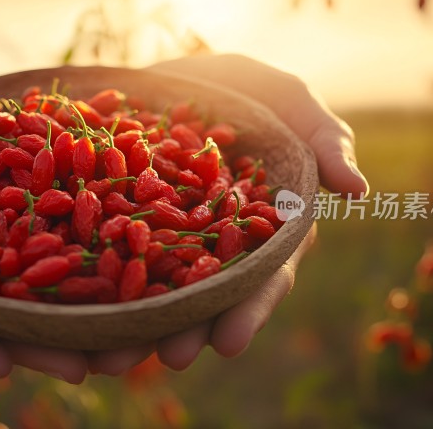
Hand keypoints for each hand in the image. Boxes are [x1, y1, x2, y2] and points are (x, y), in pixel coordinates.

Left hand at [86, 54, 368, 373]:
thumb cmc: (250, 90)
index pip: (262, 276)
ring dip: (136, 326)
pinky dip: (94, 283)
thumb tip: (358, 191)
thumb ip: (324, 140)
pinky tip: (74, 313)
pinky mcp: (126, 223)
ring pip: (154, 289)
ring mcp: (167, 238)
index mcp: (262, 229)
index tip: (229, 341)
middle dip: (187, 329)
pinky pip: (110, 256)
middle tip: (168, 357)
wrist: (184, 76)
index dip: (248, 309)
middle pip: (204, 296)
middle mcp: (214, 245)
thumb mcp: (290, 103)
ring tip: (110, 358)